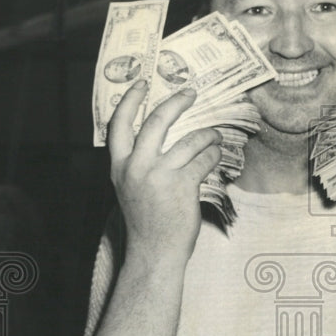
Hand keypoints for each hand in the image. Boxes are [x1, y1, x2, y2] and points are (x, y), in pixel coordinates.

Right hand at [108, 80, 221, 265]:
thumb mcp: (128, 189)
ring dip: (207, 135)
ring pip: (190, 140)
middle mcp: (137, 167)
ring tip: (214, 136)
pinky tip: (216, 156)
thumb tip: (158, 138)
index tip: (141, 84)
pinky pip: (204, 160)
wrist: (154, 252)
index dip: (130, 100)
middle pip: (158, 120)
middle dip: (177, 102)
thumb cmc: (145, 222)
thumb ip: (135, 164)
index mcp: (119, 166)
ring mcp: (160, 175)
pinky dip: (213, 155)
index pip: (119, 124)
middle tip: (190, 93)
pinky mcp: (183, 185)